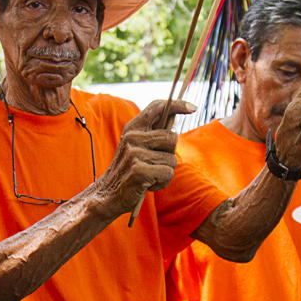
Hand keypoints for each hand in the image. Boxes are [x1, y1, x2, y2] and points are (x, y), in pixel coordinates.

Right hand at [94, 99, 195, 214]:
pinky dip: (162, 182)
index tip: (193, 107)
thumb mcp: (137, 146)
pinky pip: (167, 173)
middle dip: (169, 153)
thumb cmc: (129, 170)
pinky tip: (148, 184)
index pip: (157, 107)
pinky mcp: (139, 170)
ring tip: (149, 175)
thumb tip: (174, 120)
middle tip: (154, 163)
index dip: (177, 105)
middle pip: (172, 137)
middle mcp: (132, 137)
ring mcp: (134, 153)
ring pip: (171, 159)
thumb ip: (152, 133)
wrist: (108, 194)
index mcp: (132, 128)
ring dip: (165, 170)